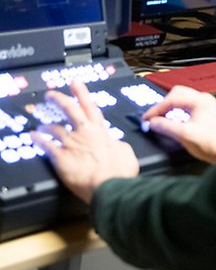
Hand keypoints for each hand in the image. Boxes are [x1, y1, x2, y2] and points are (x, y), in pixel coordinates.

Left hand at [33, 81, 138, 203]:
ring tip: (41, 126)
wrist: (110, 185)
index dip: (81, 94)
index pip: (90, 108)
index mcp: (101, 132)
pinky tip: (34, 137)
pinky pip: (45, 145)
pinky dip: (38, 140)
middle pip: (69, 110)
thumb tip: (115, 144)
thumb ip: (118, 144)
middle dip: (59, 100)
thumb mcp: (127, 153)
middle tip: (51, 95)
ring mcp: (71, 144)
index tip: (75, 84)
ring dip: (46, 125)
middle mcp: (85, 133)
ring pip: (54, 128)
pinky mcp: (60, 157)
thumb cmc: (120, 172)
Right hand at [142, 86, 215, 163]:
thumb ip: (165, 126)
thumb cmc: (210, 144)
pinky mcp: (203, 112)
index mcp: (201, 101)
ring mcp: (204, 105)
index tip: (147, 118)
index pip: (172, 98)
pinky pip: (185, 106)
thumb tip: (152, 122)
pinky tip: (171, 120)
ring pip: (180, 99)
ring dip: (168, 108)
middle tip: (153, 117)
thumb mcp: (183, 135)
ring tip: (160, 119)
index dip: (157, 109)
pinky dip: (175, 111)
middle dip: (162, 105)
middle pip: (176, 94)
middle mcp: (204, 99)